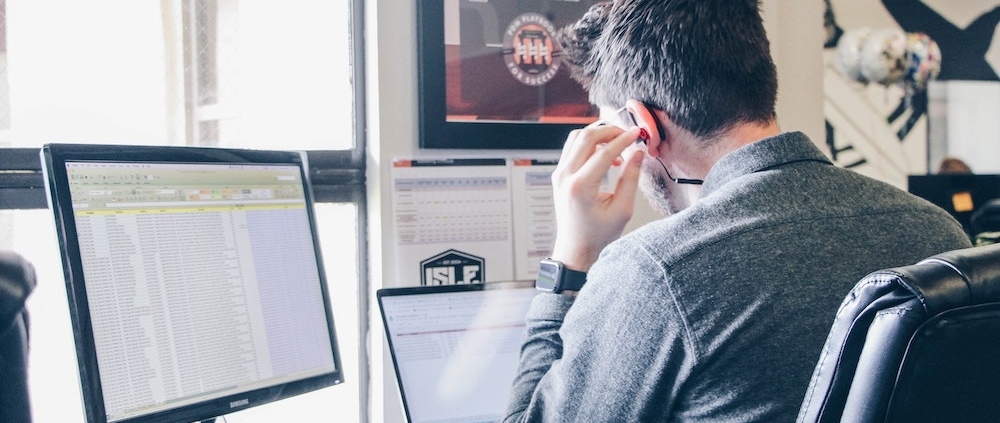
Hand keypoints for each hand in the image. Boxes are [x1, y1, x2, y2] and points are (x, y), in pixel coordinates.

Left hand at [549, 125, 643, 271]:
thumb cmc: (598, 234)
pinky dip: (590, 144)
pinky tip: (606, 156)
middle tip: (627, 135)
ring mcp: (559, 174)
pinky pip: (572, 148)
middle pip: (586, 136)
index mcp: (580, 187)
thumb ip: (631, 179)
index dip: (624, 139)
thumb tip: (638, 154)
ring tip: (617, 145)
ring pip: (576, 137)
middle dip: (609, 130)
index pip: (604, 152)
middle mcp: (565, 177)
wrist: (576, 247)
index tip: (637, 134)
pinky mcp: (559, 174)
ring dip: (598, 135)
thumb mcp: (622, 209)